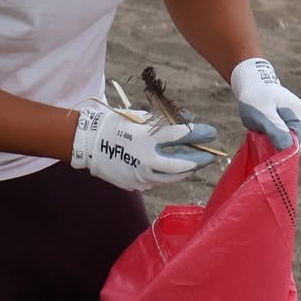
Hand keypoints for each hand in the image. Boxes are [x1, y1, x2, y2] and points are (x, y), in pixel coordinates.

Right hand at [70, 96, 219, 191]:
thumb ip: (165, 120)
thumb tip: (188, 119)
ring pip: (171, 177)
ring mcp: (140, 175)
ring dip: (186, 170)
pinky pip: (157, 181)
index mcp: (147, 138)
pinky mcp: (136, 184)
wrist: (89, 144)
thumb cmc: (117, 125)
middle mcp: (146, 159)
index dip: (199, 134)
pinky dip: (168, 175)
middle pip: (181, 163)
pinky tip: (175, 170)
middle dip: (199, 159)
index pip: (180, 136)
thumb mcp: (141, 116)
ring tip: (196, 164)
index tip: (212, 133)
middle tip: (211, 155)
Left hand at [230, 58, 300, 149]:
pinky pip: (290, 140)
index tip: (264, 144)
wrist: (255, 84)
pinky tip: (271, 129)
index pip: (295, 150)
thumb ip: (275, 131)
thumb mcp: (262, 115)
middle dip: (279, 146)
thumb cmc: (256, 99)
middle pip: (295, 149)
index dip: (279, 152)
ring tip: (266, 129)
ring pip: (292, 146)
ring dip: (278, 143)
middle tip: (263, 134)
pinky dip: (279, 139)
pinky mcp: (300, 123)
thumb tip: (288, 148)